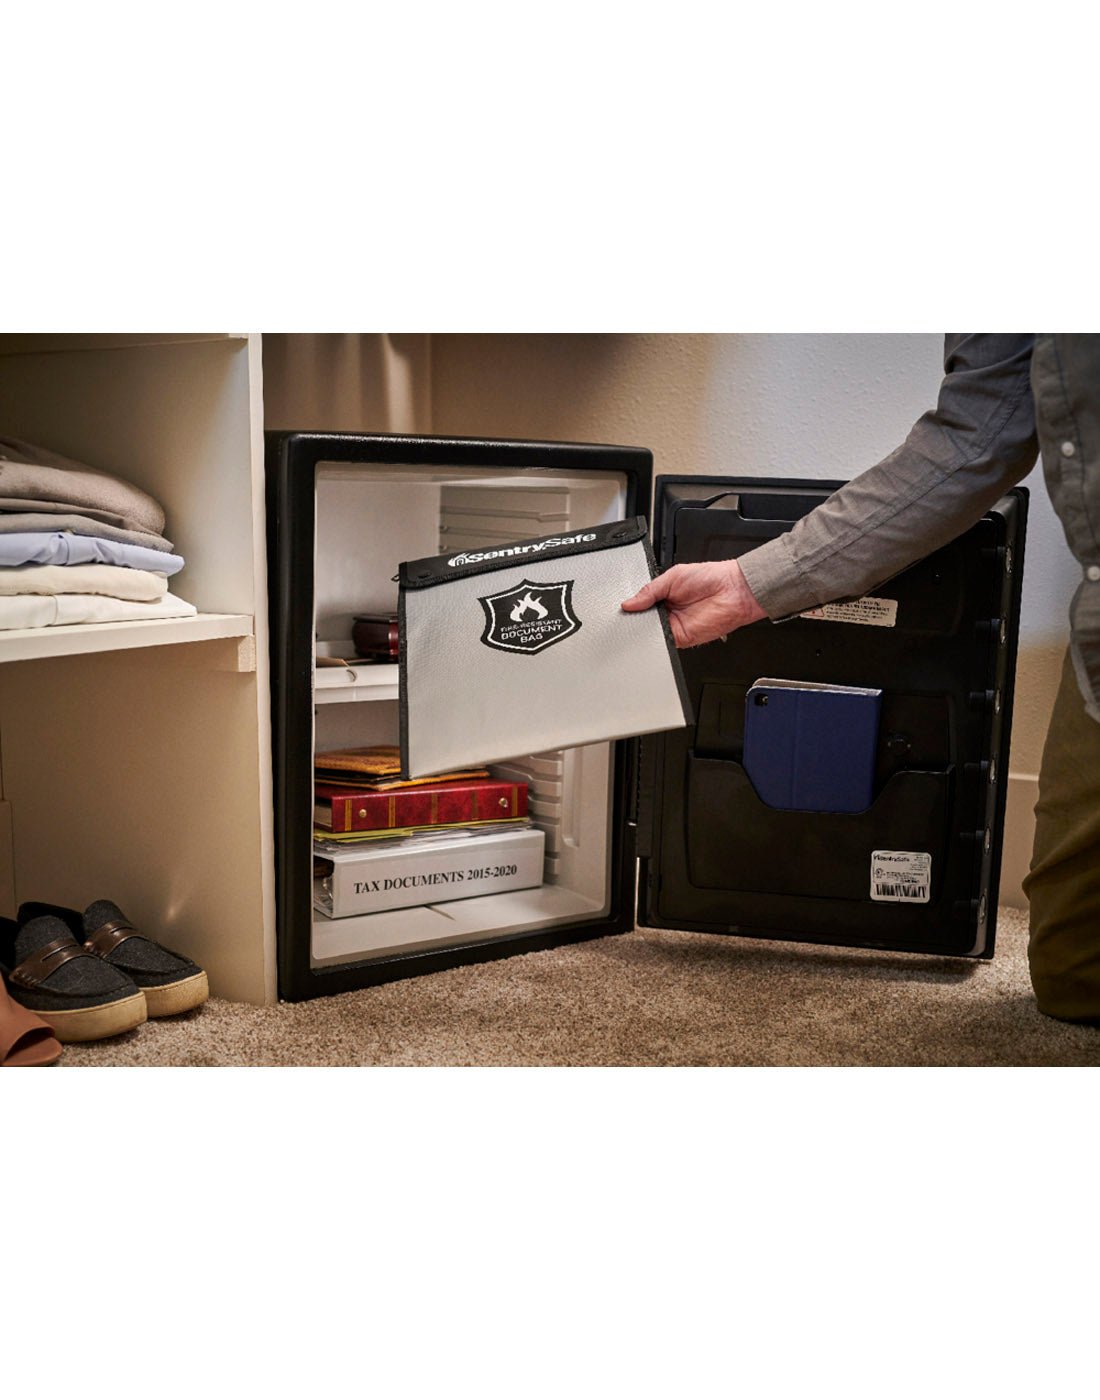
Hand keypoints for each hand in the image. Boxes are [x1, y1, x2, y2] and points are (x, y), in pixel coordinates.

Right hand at [620, 558, 766, 647]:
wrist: (733, 590)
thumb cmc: (710, 578)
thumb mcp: (672, 576)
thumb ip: (649, 591)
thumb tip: (629, 603)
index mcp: (662, 596)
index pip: (639, 606)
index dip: (630, 608)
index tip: (621, 608)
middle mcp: (667, 613)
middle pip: (642, 622)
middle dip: (634, 620)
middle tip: (629, 615)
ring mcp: (673, 627)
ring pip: (649, 634)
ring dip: (643, 631)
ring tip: (641, 621)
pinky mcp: (681, 639)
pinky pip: (662, 644)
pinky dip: (655, 641)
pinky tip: (652, 632)